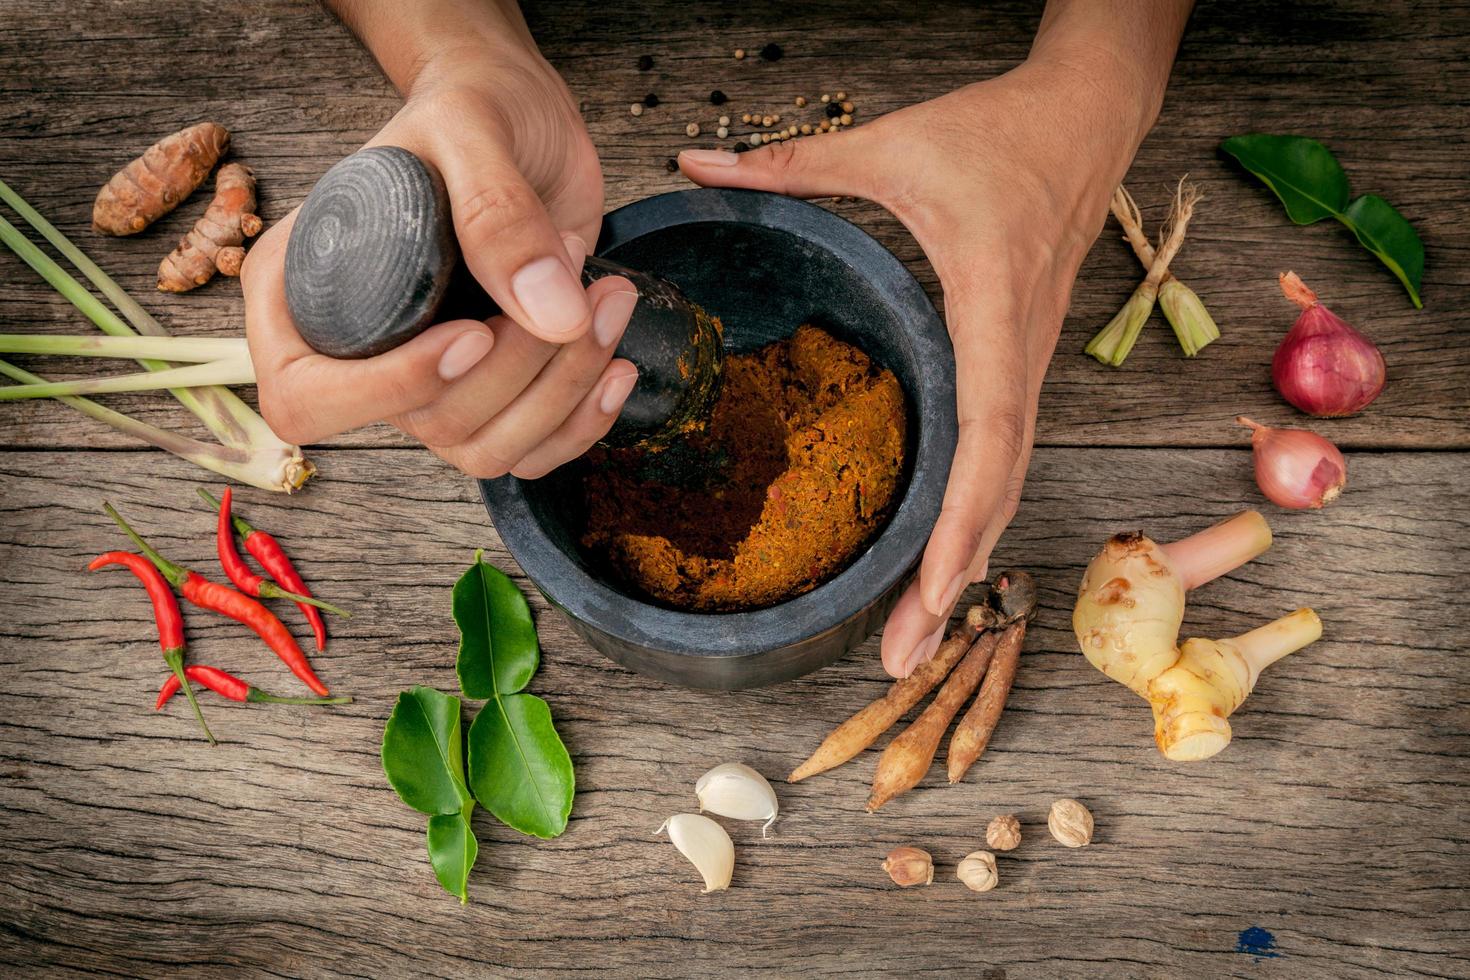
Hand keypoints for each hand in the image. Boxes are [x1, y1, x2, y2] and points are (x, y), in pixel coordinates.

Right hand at [245, 29, 638, 477]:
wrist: (521, 117)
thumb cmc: (471, 108)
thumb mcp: (471, 130)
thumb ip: (498, 213)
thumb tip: (552, 316)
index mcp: (300, 291)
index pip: (306, 398)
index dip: (390, 389)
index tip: (474, 334)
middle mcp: (357, 353)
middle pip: (425, 424)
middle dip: (521, 370)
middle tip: (582, 283)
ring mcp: (428, 381)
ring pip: (487, 447)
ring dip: (565, 393)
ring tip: (610, 300)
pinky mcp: (493, 391)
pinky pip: (530, 451)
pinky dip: (582, 423)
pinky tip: (617, 362)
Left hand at [679, 51, 1162, 676]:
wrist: (1091, 114)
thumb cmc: (1001, 131)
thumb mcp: (890, 145)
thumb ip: (792, 162)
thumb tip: (695, 166)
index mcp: (989, 310)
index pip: (988, 435)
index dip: (963, 520)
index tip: (934, 592)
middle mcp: (1017, 353)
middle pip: (998, 487)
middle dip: (955, 578)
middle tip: (905, 658)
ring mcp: (1026, 361)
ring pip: (1006, 482)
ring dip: (967, 561)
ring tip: (922, 637)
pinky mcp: (1019, 359)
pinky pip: (1003, 454)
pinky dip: (976, 514)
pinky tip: (946, 560)